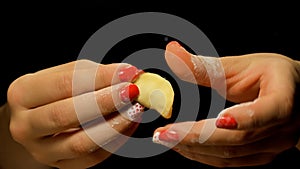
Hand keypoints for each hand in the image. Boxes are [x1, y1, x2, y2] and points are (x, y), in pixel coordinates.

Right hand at [6, 60, 143, 168]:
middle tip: (132, 91)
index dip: (98, 78)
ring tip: (135, 110)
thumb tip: (127, 74)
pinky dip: (114, 141)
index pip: (63, 84)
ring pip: (79, 143)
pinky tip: (129, 124)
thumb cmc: (56, 91)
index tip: (126, 72)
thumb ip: (94, 74)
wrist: (40, 117)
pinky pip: (91, 158)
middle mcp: (24, 125)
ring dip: (112, 126)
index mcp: (22, 93)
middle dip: (104, 102)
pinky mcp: (60, 165)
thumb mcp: (69, 74)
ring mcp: (40, 150)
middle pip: (66, 115)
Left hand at [152, 41, 299, 166]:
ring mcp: (272, 146)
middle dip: (197, 138)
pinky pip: (229, 161)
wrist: (290, 94)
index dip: (246, 117)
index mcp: (285, 96)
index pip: (271, 111)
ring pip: (230, 155)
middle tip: (164, 133)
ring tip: (165, 138)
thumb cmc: (267, 75)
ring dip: (194, 149)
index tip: (219, 118)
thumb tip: (172, 53)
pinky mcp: (259, 155)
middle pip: (239, 139)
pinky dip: (202, 154)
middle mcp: (283, 127)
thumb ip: (205, 66)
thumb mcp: (240, 66)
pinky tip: (183, 146)